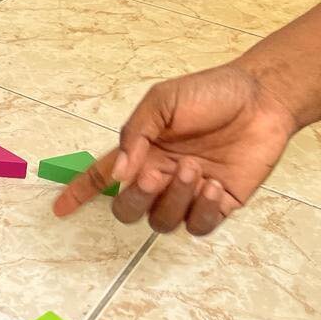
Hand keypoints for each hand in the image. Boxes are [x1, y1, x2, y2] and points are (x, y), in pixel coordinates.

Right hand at [54, 63, 297, 234]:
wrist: (261, 99)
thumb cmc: (210, 93)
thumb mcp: (163, 100)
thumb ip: (136, 134)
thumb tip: (118, 173)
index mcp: (141, 150)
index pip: (102, 176)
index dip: (79, 192)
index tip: (59, 208)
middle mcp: (160, 175)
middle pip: (128, 208)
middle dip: (136, 198)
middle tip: (157, 173)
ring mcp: (188, 192)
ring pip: (162, 221)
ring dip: (174, 199)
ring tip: (195, 169)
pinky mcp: (219, 204)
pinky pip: (199, 226)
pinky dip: (202, 210)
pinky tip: (214, 185)